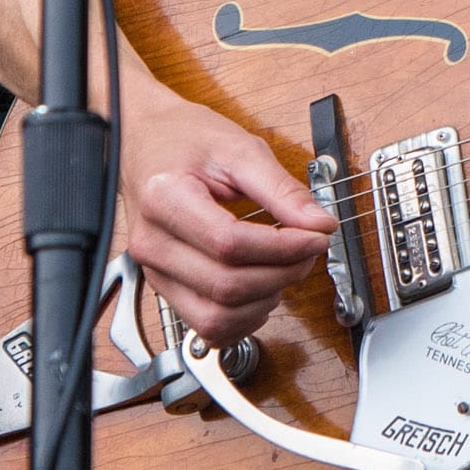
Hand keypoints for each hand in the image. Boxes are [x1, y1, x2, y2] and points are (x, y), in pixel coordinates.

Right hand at [111, 91, 338, 346]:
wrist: (149, 143)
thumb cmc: (189, 142)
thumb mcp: (241, 150)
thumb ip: (282, 189)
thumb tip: (320, 224)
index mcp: (164, 200)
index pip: (229, 243)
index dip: (283, 247)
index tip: (317, 236)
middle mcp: (152, 243)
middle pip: (226, 285)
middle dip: (282, 273)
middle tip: (309, 249)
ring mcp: (154, 272)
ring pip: (215, 317)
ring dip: (265, 300)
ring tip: (286, 268)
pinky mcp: (164, 288)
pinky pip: (207, 326)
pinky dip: (244, 319)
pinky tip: (263, 290)